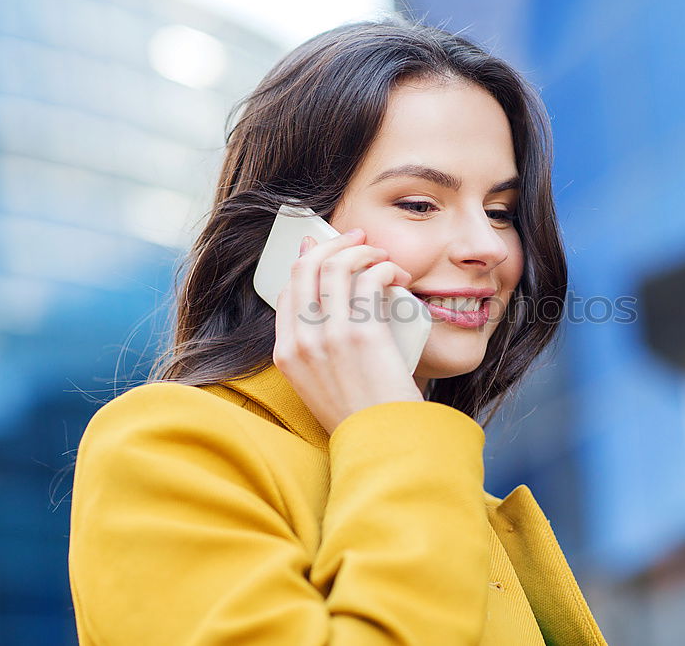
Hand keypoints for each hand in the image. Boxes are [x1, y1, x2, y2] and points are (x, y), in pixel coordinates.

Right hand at [272, 227, 423, 435]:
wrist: (384, 445)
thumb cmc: (364, 415)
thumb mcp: (324, 384)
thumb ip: (321, 348)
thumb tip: (334, 303)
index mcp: (285, 355)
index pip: (288, 289)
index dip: (308, 259)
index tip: (329, 247)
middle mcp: (300, 343)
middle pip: (306, 267)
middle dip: (334, 243)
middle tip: (360, 240)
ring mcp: (329, 337)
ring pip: (337, 266)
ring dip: (364, 251)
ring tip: (384, 259)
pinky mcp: (361, 335)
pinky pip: (369, 279)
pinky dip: (385, 267)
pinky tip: (398, 275)